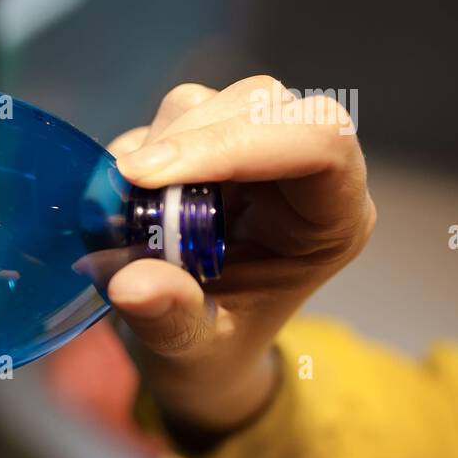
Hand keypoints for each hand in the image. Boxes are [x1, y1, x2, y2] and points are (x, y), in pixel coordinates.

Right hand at [107, 76, 376, 434]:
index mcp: (330, 223)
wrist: (197, 353)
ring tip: (130, 208)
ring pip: (214, 102)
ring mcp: (257, 156)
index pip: (321, 144)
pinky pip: (174, 118)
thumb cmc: (213, 355)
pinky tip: (128, 199)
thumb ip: (170, 318)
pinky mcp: (213, 148)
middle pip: (263, 106)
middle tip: (126, 186)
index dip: (239, 143)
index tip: (149, 175)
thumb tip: (131, 284)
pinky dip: (139, 149)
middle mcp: (303, 178)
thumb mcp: (193, 353)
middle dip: (186, 140)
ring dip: (160, 144)